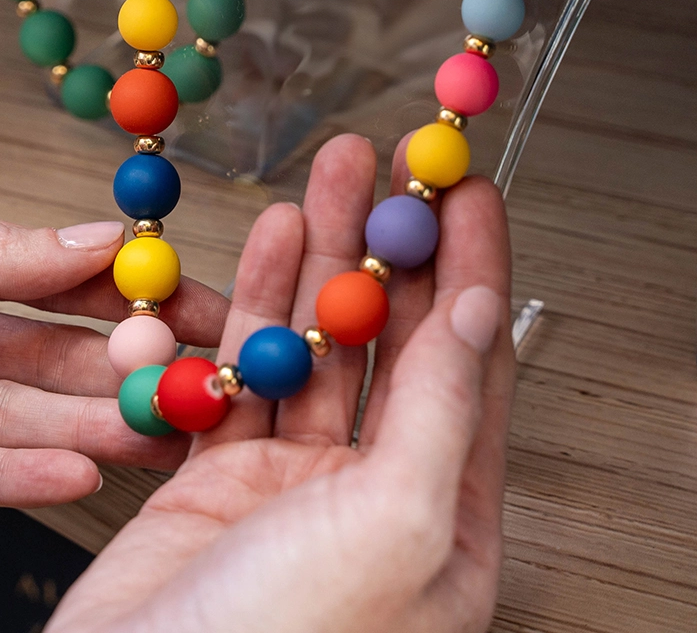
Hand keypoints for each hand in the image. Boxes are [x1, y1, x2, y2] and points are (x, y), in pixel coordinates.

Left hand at [0, 189, 226, 515]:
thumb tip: (98, 236)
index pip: (54, 273)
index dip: (128, 291)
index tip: (192, 307)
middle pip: (48, 352)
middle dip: (121, 369)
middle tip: (188, 385)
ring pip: (19, 416)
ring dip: (89, 426)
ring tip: (154, 436)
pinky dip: (20, 477)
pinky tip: (78, 472)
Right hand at [49, 134, 514, 632]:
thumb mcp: (393, 528)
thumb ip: (439, 415)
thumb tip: (478, 317)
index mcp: (444, 521)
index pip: (472, 364)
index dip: (472, 268)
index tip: (468, 196)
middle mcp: (372, 496)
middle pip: (390, 337)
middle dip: (390, 243)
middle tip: (392, 168)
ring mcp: (291, 484)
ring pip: (313, 340)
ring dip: (322, 254)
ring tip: (329, 177)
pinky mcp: (218, 476)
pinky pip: (243, 366)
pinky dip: (253, 302)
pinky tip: (268, 245)